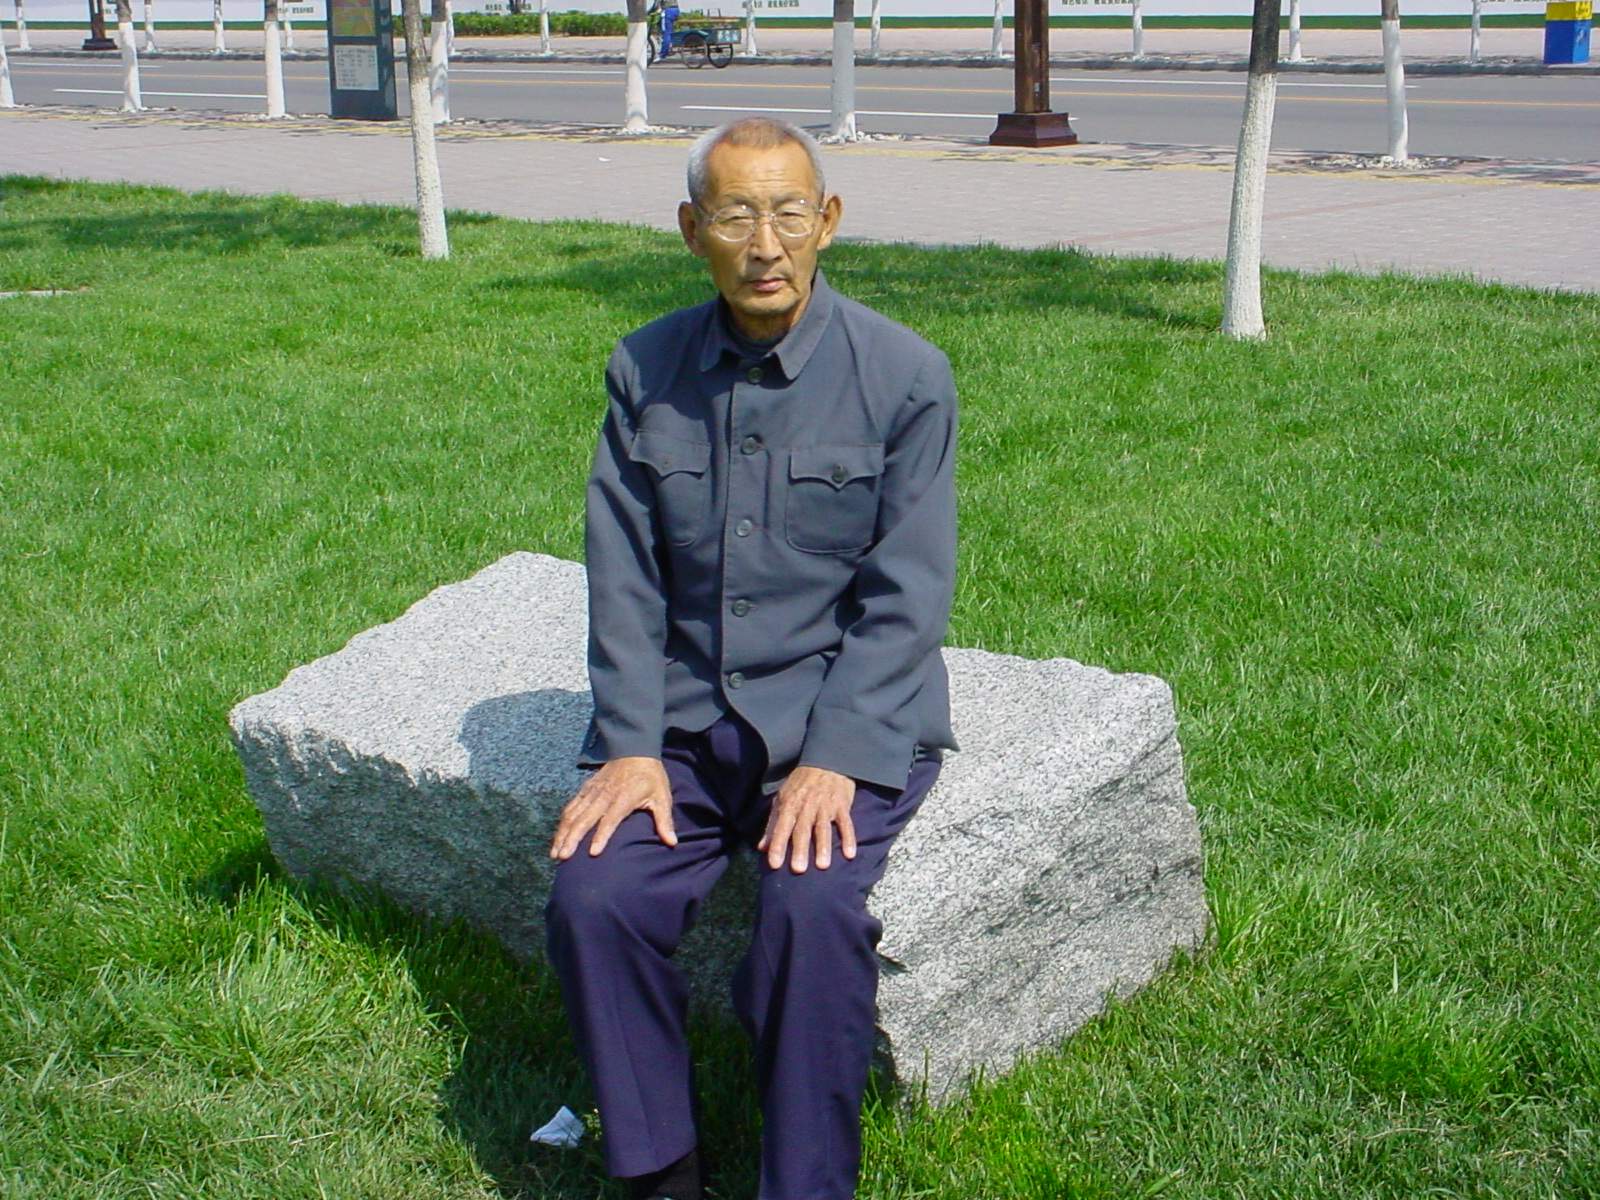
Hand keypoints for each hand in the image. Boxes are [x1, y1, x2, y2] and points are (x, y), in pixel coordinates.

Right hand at [550, 757, 674, 860]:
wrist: (635, 749)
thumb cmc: (650, 777)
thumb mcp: (662, 796)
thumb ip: (664, 820)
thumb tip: (672, 842)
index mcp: (623, 798)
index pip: (610, 820)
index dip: (601, 836)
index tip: (593, 853)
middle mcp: (604, 795)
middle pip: (585, 819)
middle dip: (572, 839)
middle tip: (563, 857)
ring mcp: (592, 792)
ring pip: (573, 814)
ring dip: (563, 834)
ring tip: (555, 854)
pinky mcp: (585, 789)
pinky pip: (570, 807)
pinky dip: (562, 823)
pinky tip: (558, 837)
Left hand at [758, 766, 856, 873]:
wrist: (827, 761)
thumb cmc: (801, 783)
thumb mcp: (783, 798)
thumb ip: (773, 824)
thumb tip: (762, 848)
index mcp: (790, 804)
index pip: (782, 827)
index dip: (777, 845)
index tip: (774, 864)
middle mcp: (807, 806)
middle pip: (802, 830)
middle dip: (800, 849)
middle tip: (798, 869)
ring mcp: (826, 806)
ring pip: (823, 828)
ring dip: (823, 847)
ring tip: (822, 866)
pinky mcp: (842, 806)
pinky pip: (846, 823)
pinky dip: (849, 838)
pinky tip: (850, 854)